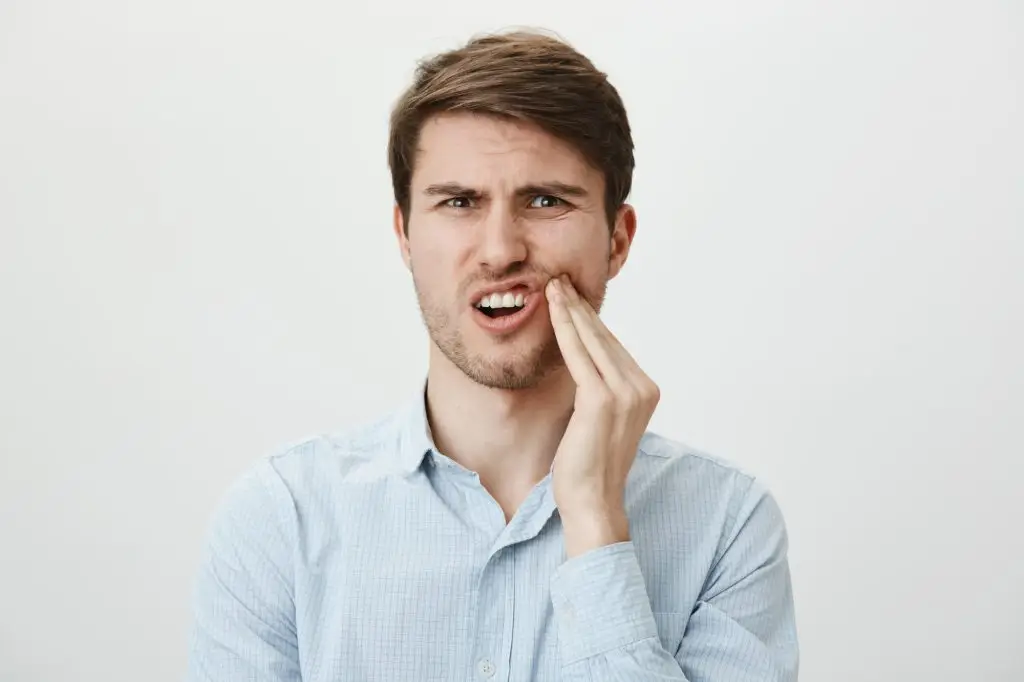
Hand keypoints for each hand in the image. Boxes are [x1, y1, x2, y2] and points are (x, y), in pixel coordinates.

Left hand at [545, 275, 660, 556]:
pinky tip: (552, 310)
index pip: (613, 345)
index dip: (591, 319)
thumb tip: (581, 361)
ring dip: (571, 310)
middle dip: (581, 307)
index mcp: (645, 390)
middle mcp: (642, 387)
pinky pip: (578, 355)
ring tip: (553, 286)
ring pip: (592, 340)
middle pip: (605, 337)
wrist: (593, 501)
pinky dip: (564, 329)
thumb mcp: (600, 419)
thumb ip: (599, 388)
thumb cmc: (589, 466)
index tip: (573, 296)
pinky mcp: (601, 399)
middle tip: (560, 280)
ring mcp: (625, 393)